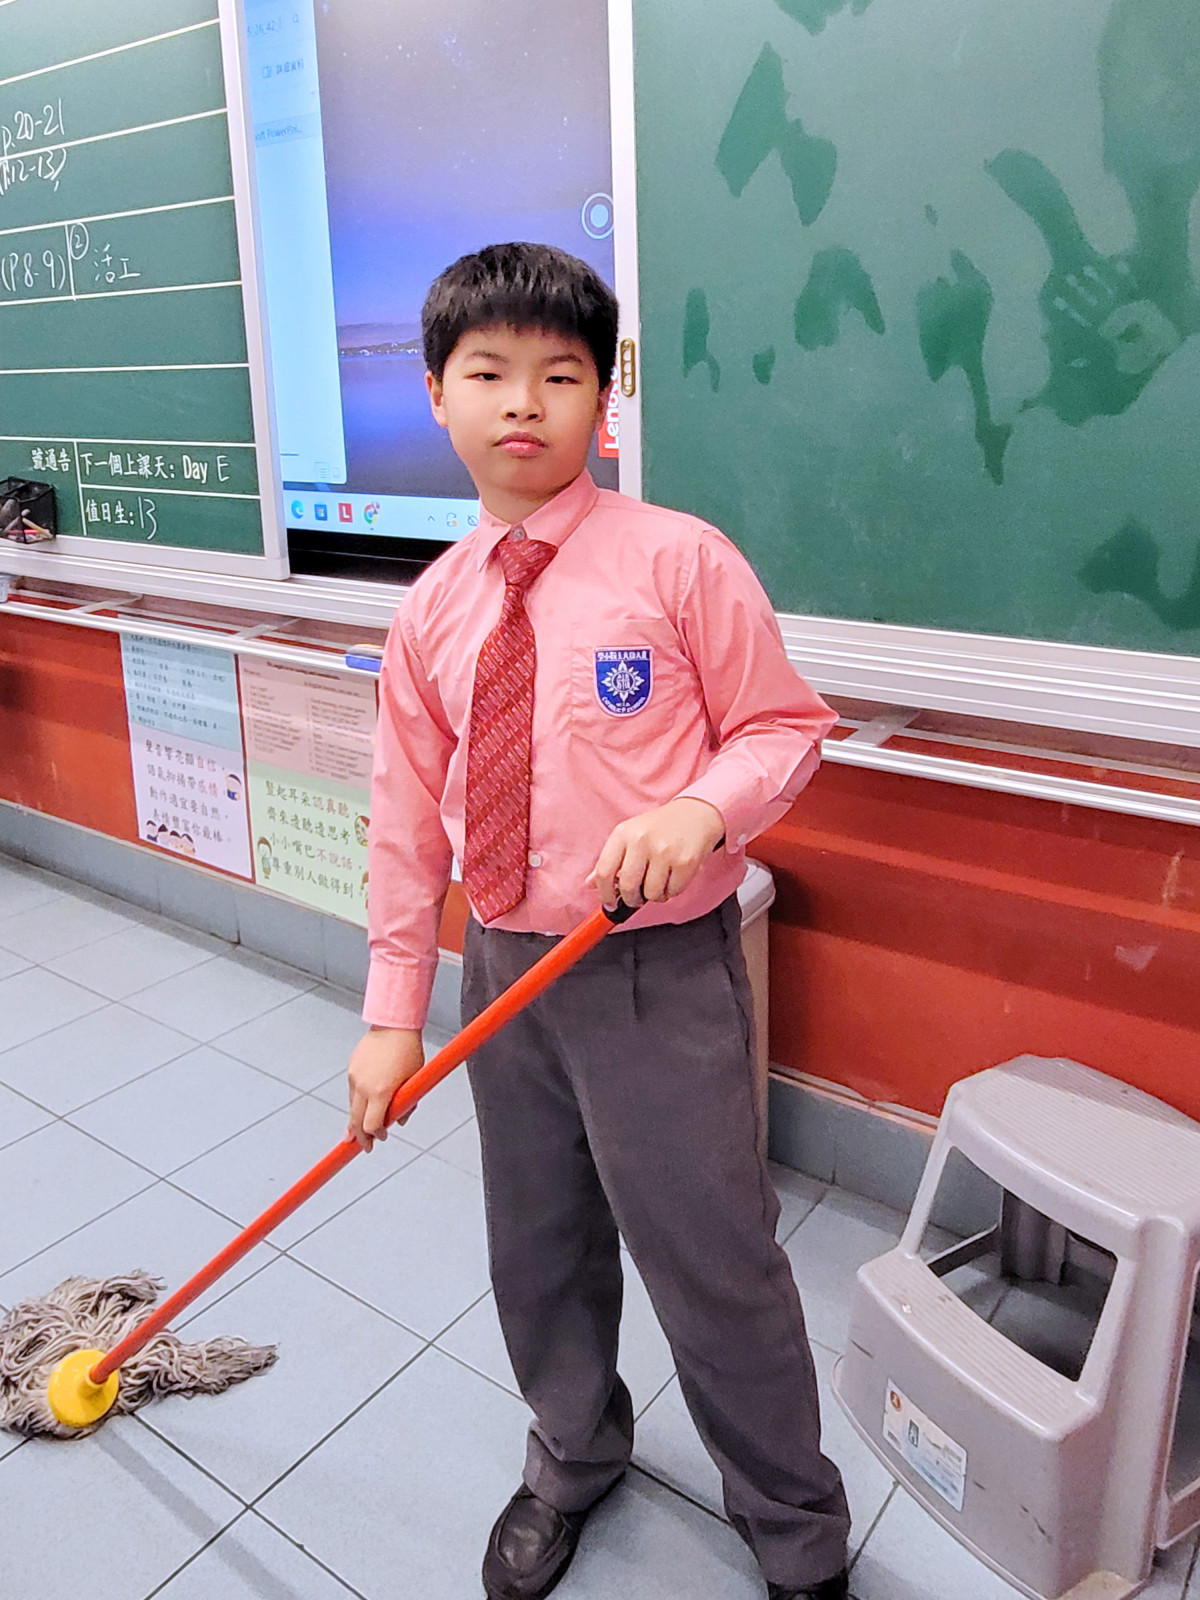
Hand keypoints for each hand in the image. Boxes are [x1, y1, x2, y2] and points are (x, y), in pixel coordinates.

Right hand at [347, 1027, 423, 1151]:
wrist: (394, 1024)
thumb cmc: (408, 1051)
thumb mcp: (414, 1080)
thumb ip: (407, 1104)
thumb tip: (400, 1121)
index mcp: (380, 1092)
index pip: (371, 1126)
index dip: (376, 1136)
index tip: (381, 1139)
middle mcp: (364, 1086)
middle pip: (355, 1121)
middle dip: (360, 1136)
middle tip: (365, 1146)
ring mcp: (354, 1077)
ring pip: (352, 1106)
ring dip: (358, 1118)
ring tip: (360, 1129)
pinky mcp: (351, 1068)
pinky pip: (352, 1091)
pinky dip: (358, 1100)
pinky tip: (364, 1103)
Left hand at [588, 797, 724, 908]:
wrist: (695, 813)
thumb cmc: (659, 826)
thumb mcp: (629, 835)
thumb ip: (609, 860)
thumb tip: (590, 884)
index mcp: (623, 833)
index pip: (604, 871)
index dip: (605, 894)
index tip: (609, 903)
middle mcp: (642, 840)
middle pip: (627, 887)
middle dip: (631, 899)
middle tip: (636, 898)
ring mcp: (665, 851)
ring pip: (651, 893)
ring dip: (654, 895)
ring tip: (658, 881)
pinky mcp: (685, 861)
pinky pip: (672, 892)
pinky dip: (671, 891)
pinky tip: (672, 877)